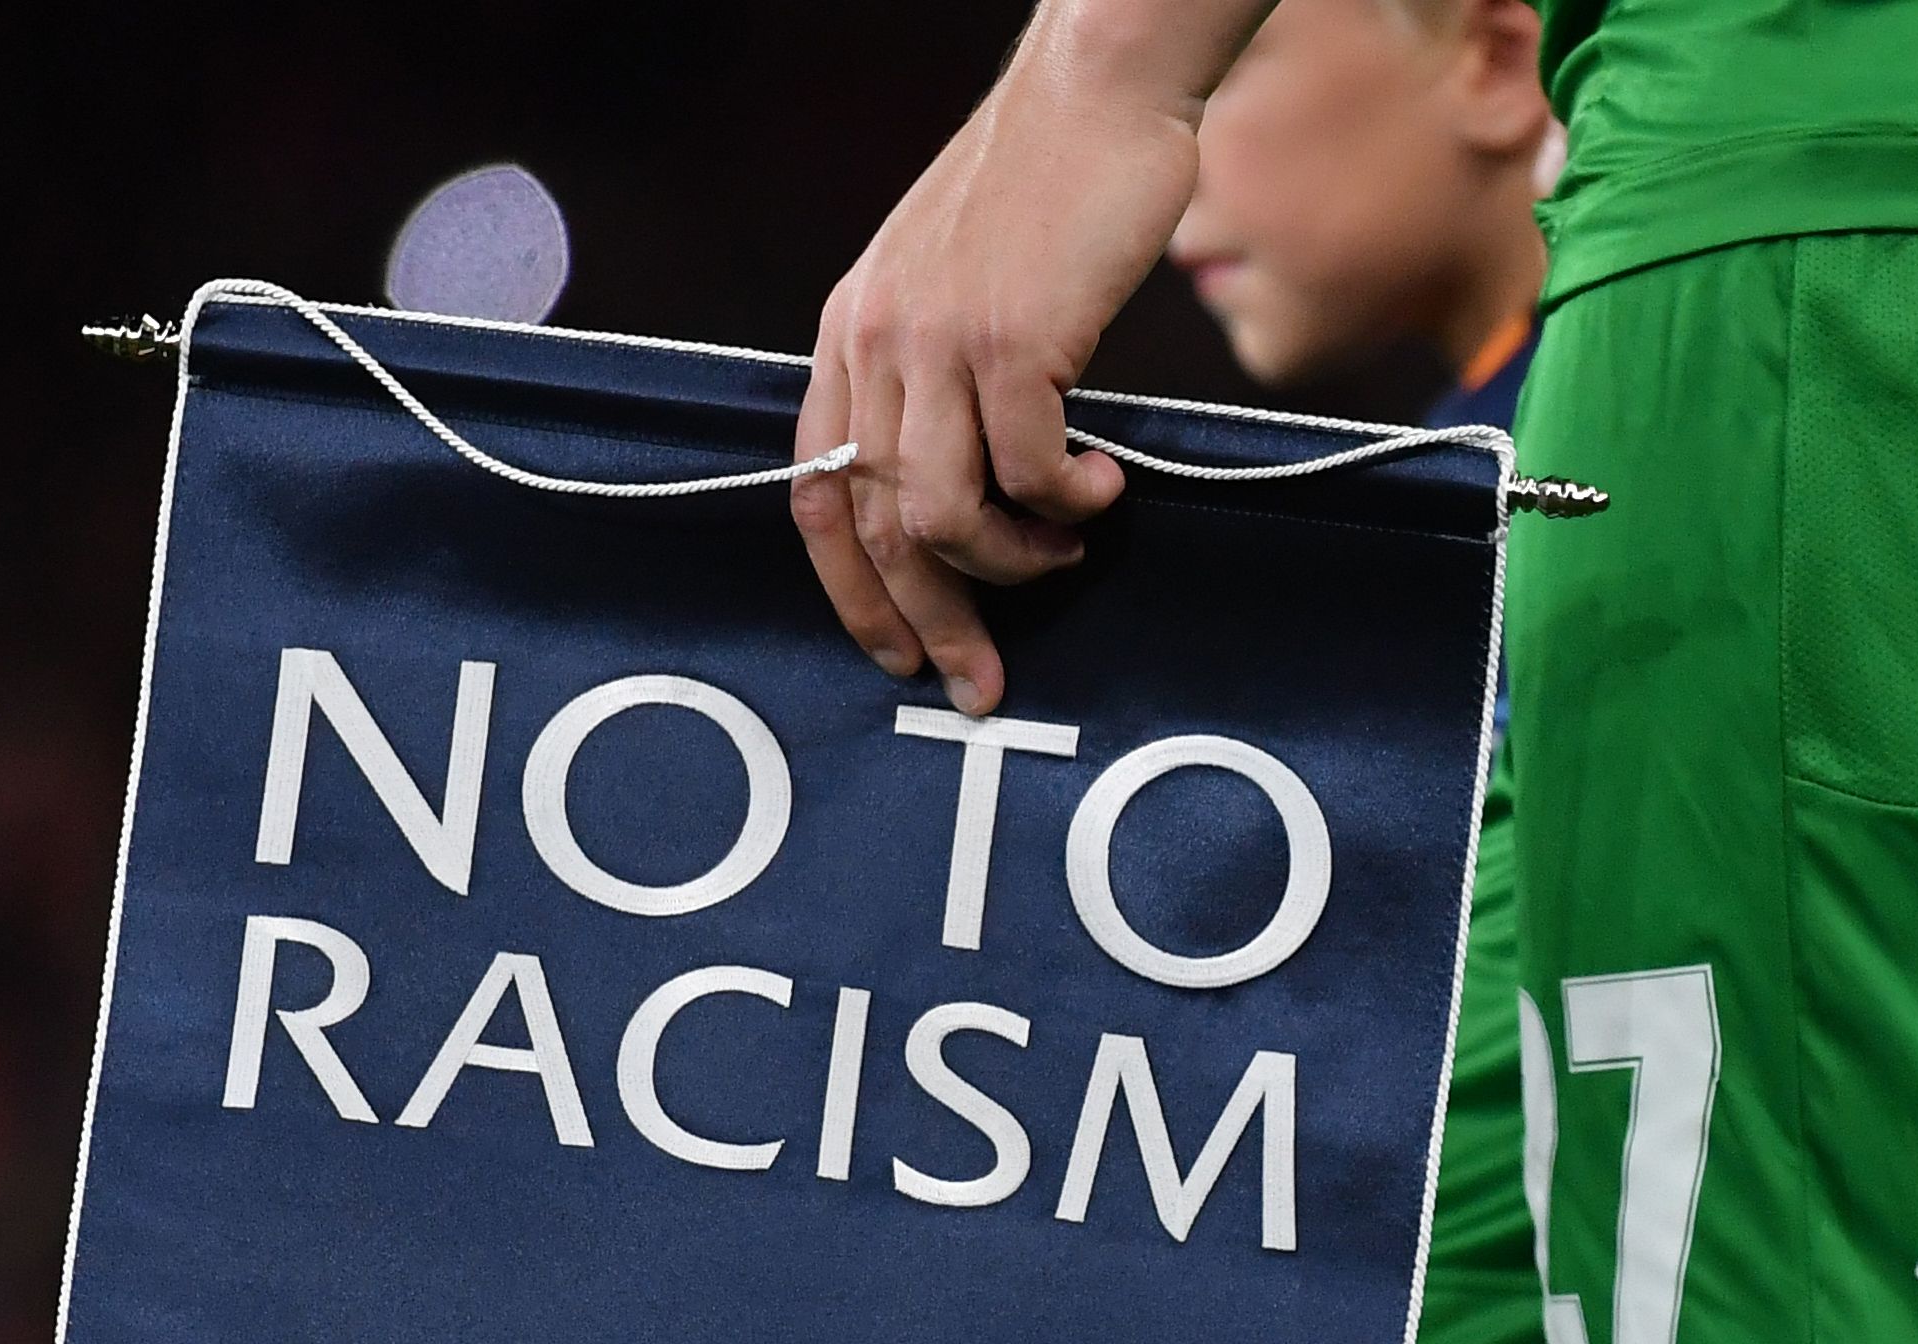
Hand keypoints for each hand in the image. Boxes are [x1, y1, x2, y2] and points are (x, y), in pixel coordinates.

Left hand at [795, 10, 1258, 713]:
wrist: (1095, 88)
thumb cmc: (1042, 187)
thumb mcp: (946, 278)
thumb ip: (930, 368)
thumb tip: (962, 479)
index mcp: (851, 333)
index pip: (817, 495)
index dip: (853, 591)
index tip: (898, 653)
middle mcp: (877, 341)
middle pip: (879, 525)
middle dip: (932, 621)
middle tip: (980, 680)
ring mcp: (938, 340)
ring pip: (943, 514)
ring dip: (1009, 561)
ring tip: (1061, 548)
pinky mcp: (1011, 338)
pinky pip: (1027, 469)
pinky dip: (1067, 502)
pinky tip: (1099, 488)